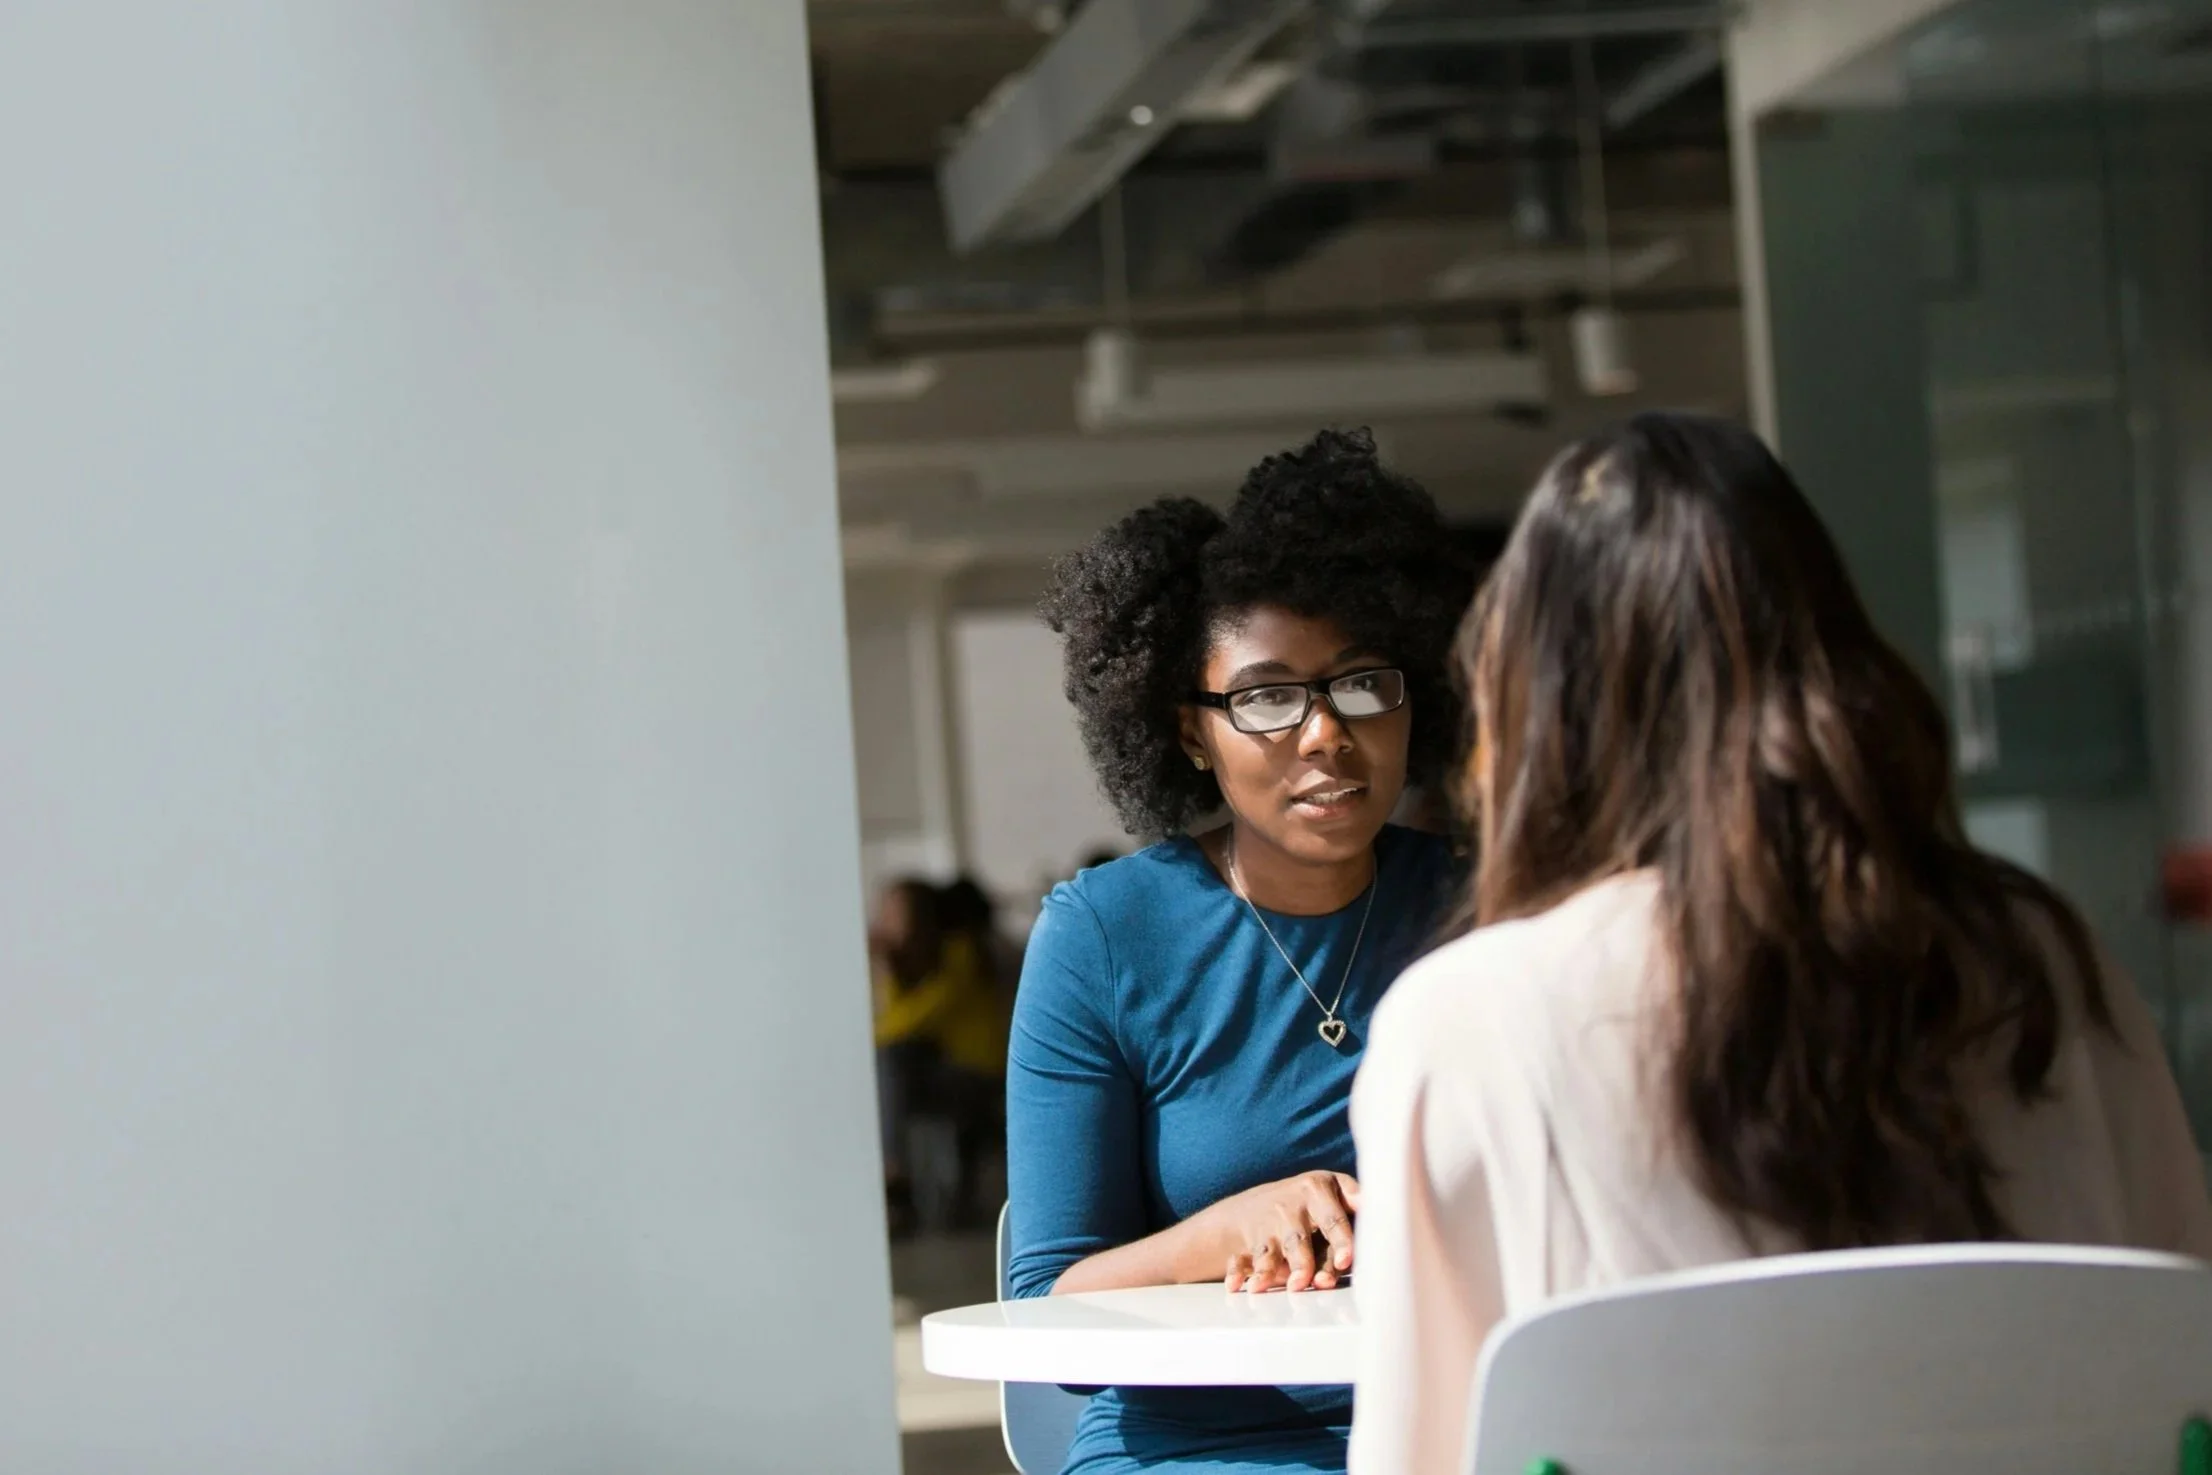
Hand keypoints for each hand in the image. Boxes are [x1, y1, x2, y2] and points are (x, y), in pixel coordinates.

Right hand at [1199, 1171, 1358, 1293]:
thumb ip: (1353, 1220)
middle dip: (1302, 1262)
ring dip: (1266, 1270)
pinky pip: (1240, 1257)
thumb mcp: (1335, 1196)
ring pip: (1268, 1250)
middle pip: (1298, 1238)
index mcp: (1319, 1189)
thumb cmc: (1312, 1208)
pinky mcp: (1247, 1239)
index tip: (1346, 1261)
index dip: (1341, 1241)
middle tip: (1306, 1283)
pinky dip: (1236, 1271)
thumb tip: (1362, 1249)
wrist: (1260, 1203)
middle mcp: (1291, 1204)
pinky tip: (1234, 1285)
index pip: (1333, 1219)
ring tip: (1263, 1288)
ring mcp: (1266, 1221)